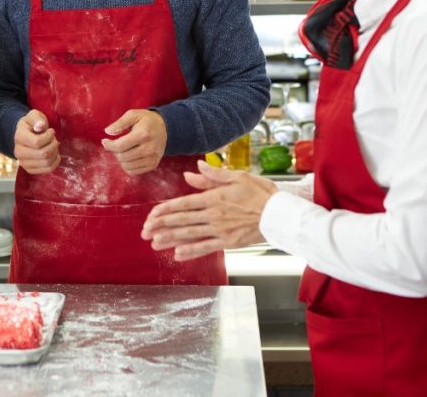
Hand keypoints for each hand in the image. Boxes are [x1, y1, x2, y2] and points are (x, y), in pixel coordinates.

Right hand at [13, 110, 59, 173]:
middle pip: (44, 154)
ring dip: (55, 153)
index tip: (51, 131)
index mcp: (19, 137)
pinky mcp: (30, 170)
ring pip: (47, 163)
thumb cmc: (32, 124)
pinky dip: (55, 162)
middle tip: (53, 139)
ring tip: (53, 145)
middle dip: (53, 145)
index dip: (49, 136)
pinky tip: (53, 154)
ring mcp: (23, 163)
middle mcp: (18, 152)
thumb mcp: (34, 116)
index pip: (37, 142)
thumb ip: (37, 119)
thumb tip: (40, 126)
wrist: (25, 134)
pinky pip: (48, 169)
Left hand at [101, 109, 167, 174]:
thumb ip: (119, 123)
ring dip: (121, 158)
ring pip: (126, 166)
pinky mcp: (153, 165)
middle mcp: (149, 148)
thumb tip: (107, 132)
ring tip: (124, 149)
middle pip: (122, 157)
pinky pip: (133, 172)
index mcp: (143, 134)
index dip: (108, 145)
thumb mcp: (133, 115)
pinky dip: (127, 166)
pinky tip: (129, 156)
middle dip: (115, 151)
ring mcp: (152, 158)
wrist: (166, 128)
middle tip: (116, 144)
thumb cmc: (146, 120)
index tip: (105, 141)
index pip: (120, 146)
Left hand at [141, 161, 277, 259]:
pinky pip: (206, 247)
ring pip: (190, 235)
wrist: (281, 214)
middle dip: (161, 226)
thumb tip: (191, 172)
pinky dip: (191, 251)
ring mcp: (220, 230)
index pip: (183, 204)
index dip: (165, 210)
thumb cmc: (261, 193)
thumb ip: (212, 176)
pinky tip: (177, 254)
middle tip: (145, 232)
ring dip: (170, 239)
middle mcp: (214, 215)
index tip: (150, 215)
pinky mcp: (228, 242)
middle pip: (182, 221)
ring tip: (154, 243)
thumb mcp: (237, 177)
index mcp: (214, 197)